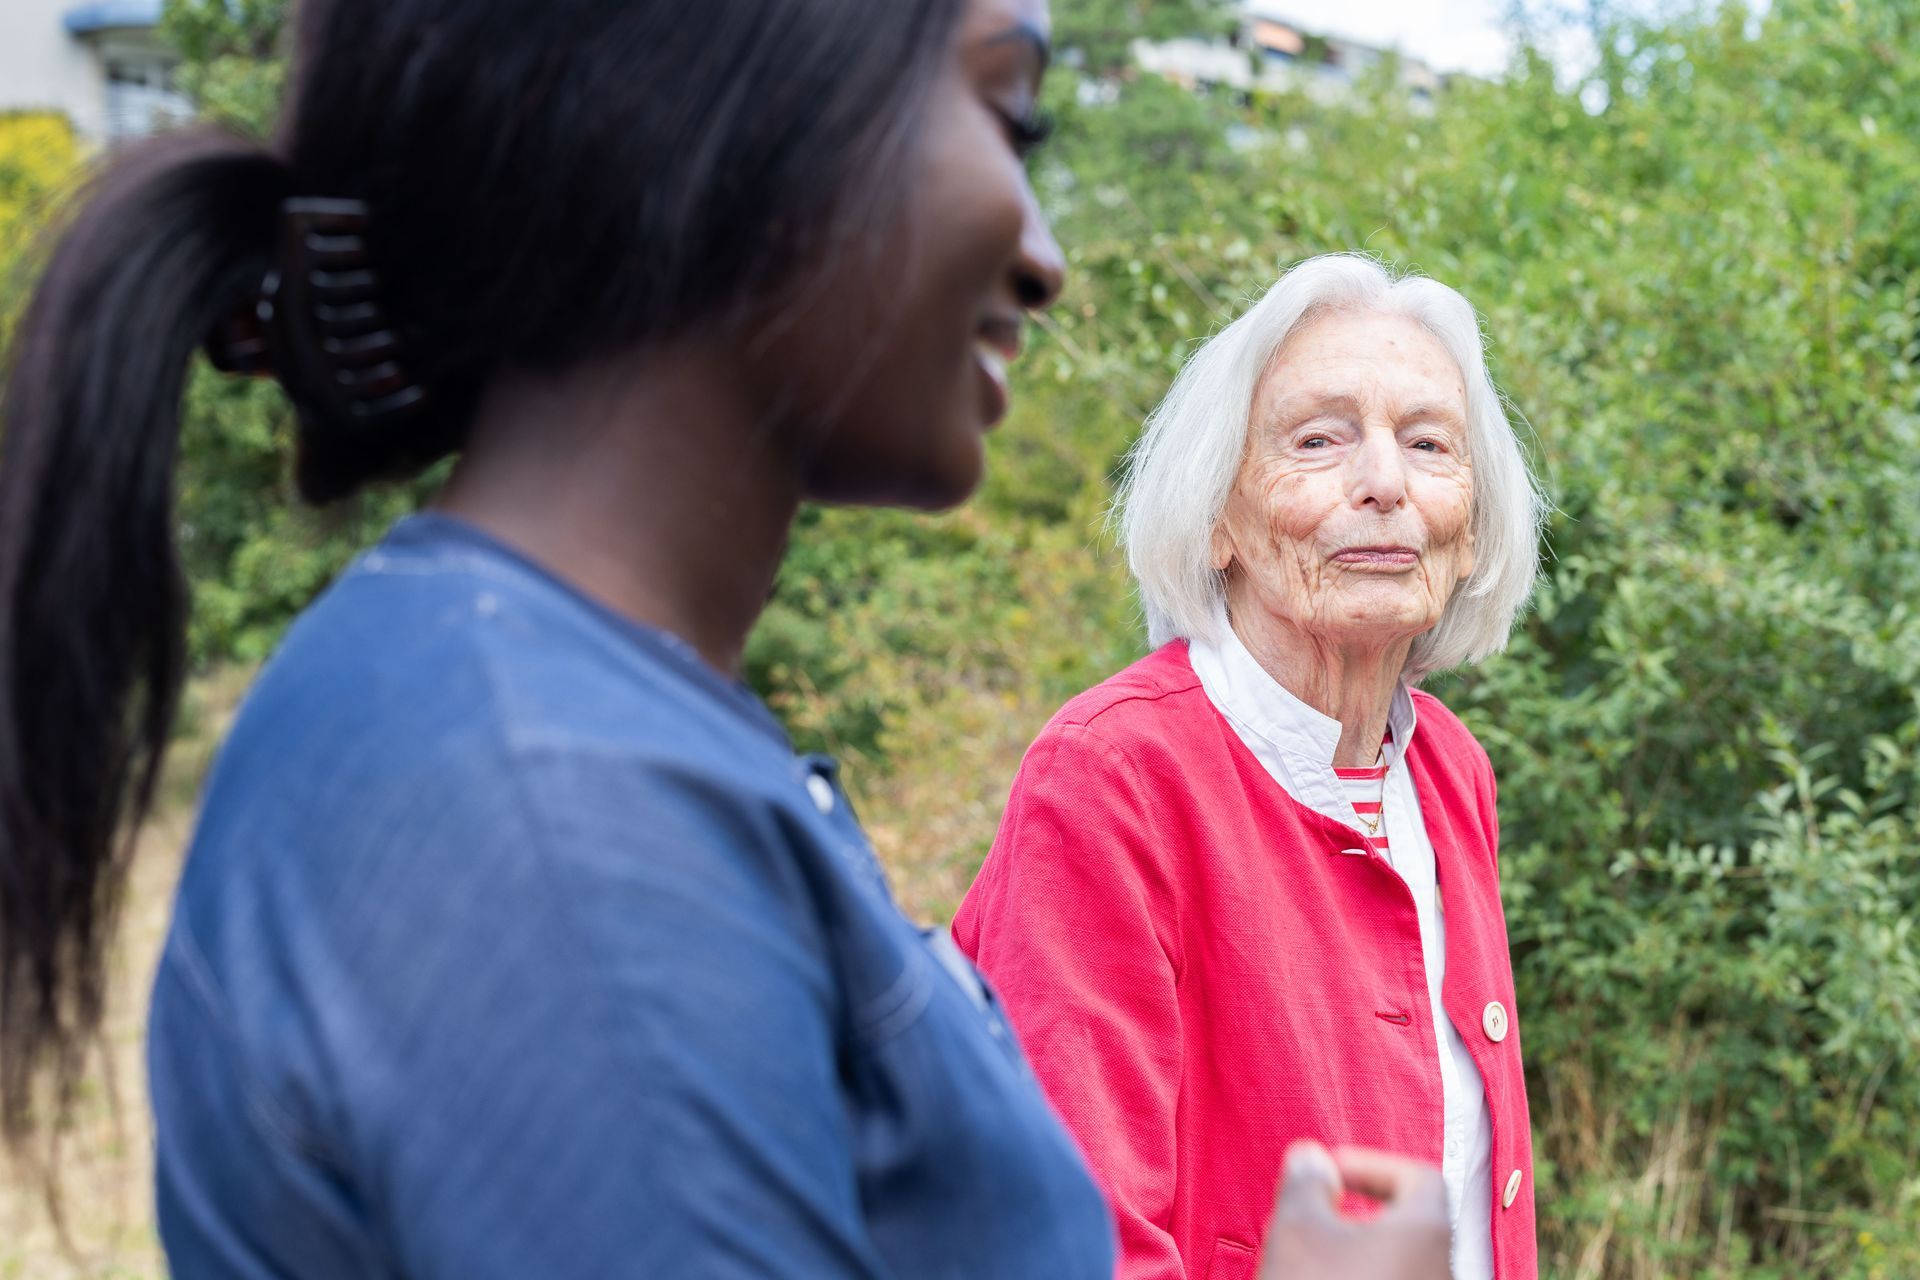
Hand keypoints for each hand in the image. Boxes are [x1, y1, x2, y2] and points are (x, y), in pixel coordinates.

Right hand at [1257, 1141, 1451, 1279]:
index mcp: (1427, 1231)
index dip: (1370, 1165)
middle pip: (1412, 1218)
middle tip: (1320, 1209)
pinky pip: (1398, 1277)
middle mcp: (1443, 1266)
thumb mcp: (1298, 1227)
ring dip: (1360, 1244)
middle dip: (1361, 1206)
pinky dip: (1367, 1271)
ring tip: (1318, 1252)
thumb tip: (1311, 1158)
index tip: (1330, 1172)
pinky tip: (1330, 1276)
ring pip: (1403, 1255)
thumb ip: (1307, 1180)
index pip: (1419, 1175)